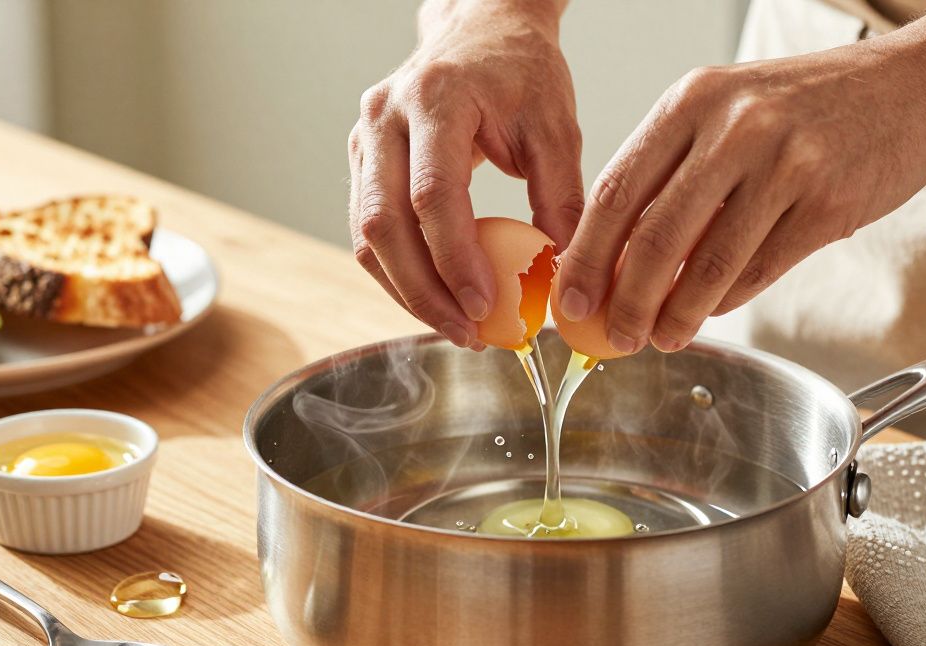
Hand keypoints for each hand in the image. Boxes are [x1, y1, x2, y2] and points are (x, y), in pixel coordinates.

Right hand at [348, 0, 581, 347]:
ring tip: (457, 327)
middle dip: (423, 292)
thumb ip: (561, 198)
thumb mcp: (557, 127)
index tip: (485, 308)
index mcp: (436, 99)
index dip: (456, 260)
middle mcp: (385, 118)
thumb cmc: (522, 72)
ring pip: (366, 236)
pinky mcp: (362, 161)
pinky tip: (438, 298)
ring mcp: (365, 139)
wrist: (482, 29)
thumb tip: (563, 276)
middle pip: (384, 225)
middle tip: (468, 334)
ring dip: (407, 291)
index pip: (433, 195)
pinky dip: (400, 272)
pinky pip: (369, 231)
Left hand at [554, 40, 925, 353]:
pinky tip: (713, 312)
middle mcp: (734, 126)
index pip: (616, 188)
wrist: (916, 83)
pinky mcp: (828, 202)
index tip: (572, 297)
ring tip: (663, 337)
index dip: (587, 254)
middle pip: (654, 236)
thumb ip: (674, 171)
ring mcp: (785, 163)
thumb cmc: (811, 103)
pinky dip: (729, 300)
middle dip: (626, 300)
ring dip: (678, 315)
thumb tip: (618, 254)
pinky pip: (761, 269)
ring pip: (709, 264)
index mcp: (693, 99)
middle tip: (614, 334)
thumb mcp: (729, 109)